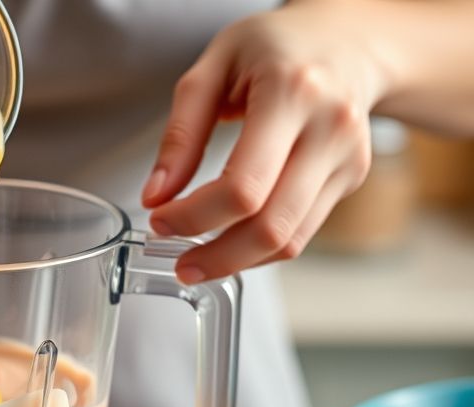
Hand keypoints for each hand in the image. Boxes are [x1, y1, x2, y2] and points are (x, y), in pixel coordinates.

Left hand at [142, 0, 389, 283]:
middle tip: (181, 265)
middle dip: (217, 256)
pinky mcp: (351, 178)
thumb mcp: (211, 69)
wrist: (346, 41)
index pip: (242, 187)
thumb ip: (180, 134)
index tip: (160, 220)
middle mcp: (330, 129)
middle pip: (271, 225)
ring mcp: (348, 158)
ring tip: (199, 261)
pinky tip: (231, 243)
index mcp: (292, 93)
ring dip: (238, 262)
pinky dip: (261, 250)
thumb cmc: (274, 47)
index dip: (194, 217)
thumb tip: (156, 196)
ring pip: (290, 240)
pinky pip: (302, 233)